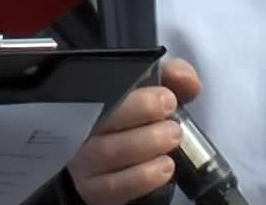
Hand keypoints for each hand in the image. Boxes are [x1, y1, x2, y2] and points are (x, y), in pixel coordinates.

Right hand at [66, 58, 201, 204]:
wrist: (112, 167)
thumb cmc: (131, 122)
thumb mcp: (150, 92)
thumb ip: (170, 77)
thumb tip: (187, 80)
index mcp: (88, 96)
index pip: (99, 83)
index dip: (132, 86)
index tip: (166, 96)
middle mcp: (78, 125)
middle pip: (99, 114)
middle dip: (142, 111)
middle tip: (172, 115)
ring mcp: (81, 160)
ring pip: (107, 150)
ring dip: (147, 143)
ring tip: (172, 137)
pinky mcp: (91, 189)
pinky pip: (114, 185)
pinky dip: (144, 176)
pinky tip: (165, 166)